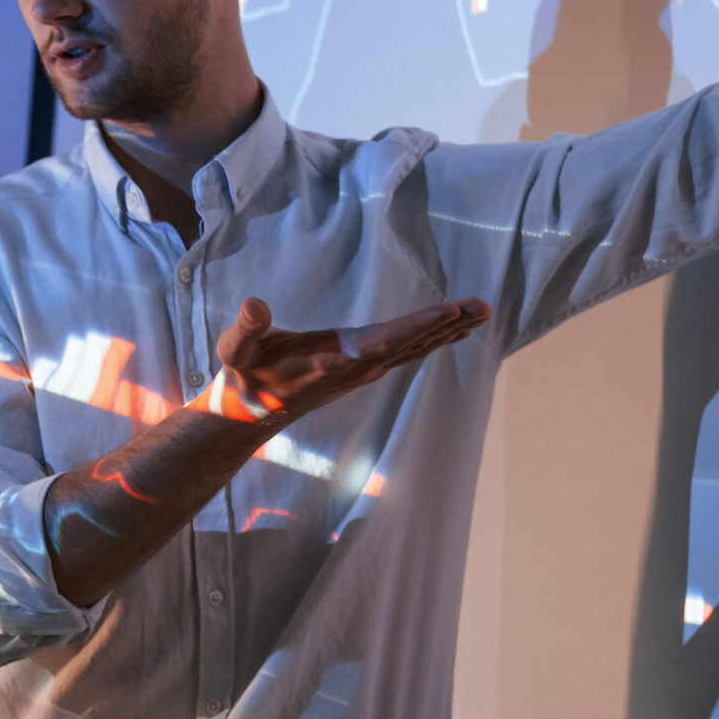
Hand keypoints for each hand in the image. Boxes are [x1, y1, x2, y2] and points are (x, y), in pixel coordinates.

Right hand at [205, 295, 491, 422]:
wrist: (250, 414)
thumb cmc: (243, 375)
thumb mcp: (235, 349)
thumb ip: (245, 327)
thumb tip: (255, 305)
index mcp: (334, 358)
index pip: (382, 340)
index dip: (416, 326)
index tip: (449, 312)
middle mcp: (356, 367)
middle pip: (409, 344)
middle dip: (446, 325)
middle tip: (482, 307)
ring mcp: (361, 371)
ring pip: (412, 349)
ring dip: (448, 331)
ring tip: (480, 311)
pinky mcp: (361, 369)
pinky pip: (404, 352)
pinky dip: (431, 339)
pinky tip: (455, 330)